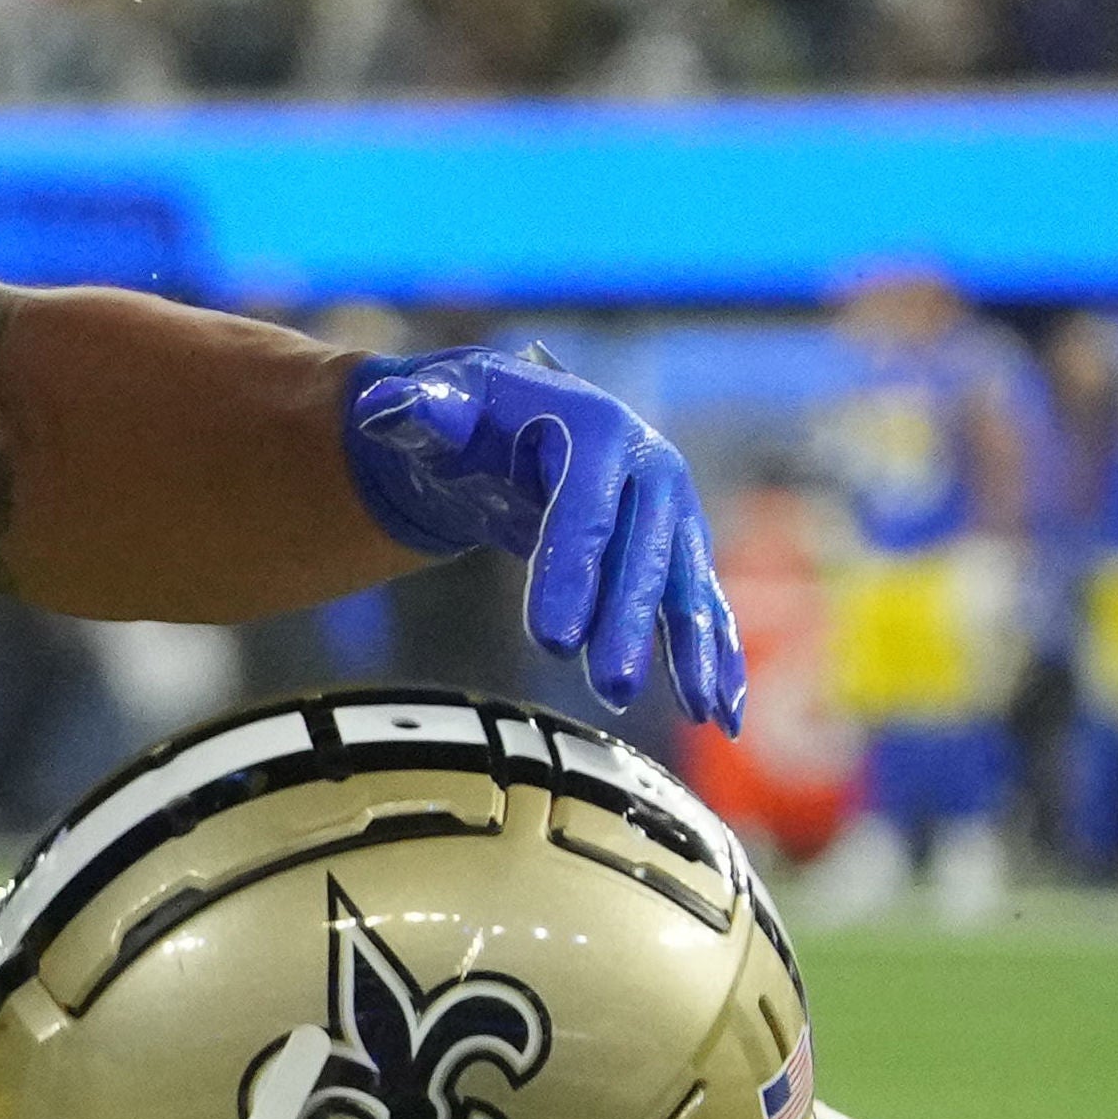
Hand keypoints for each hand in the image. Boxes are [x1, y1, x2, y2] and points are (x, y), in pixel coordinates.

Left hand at [345, 343, 746, 735]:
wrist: (513, 424)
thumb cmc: (468, 418)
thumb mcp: (434, 406)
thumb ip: (417, 410)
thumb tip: (394, 409)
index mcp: (593, 425)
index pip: (582, 507)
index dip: (570, 571)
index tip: (549, 639)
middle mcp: (648, 463)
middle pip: (640, 551)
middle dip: (628, 623)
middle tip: (610, 689)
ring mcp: (670, 509)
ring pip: (684, 583)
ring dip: (693, 649)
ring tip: (698, 712)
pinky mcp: (678, 549)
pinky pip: (702, 604)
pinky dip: (717, 654)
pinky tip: (723, 710)